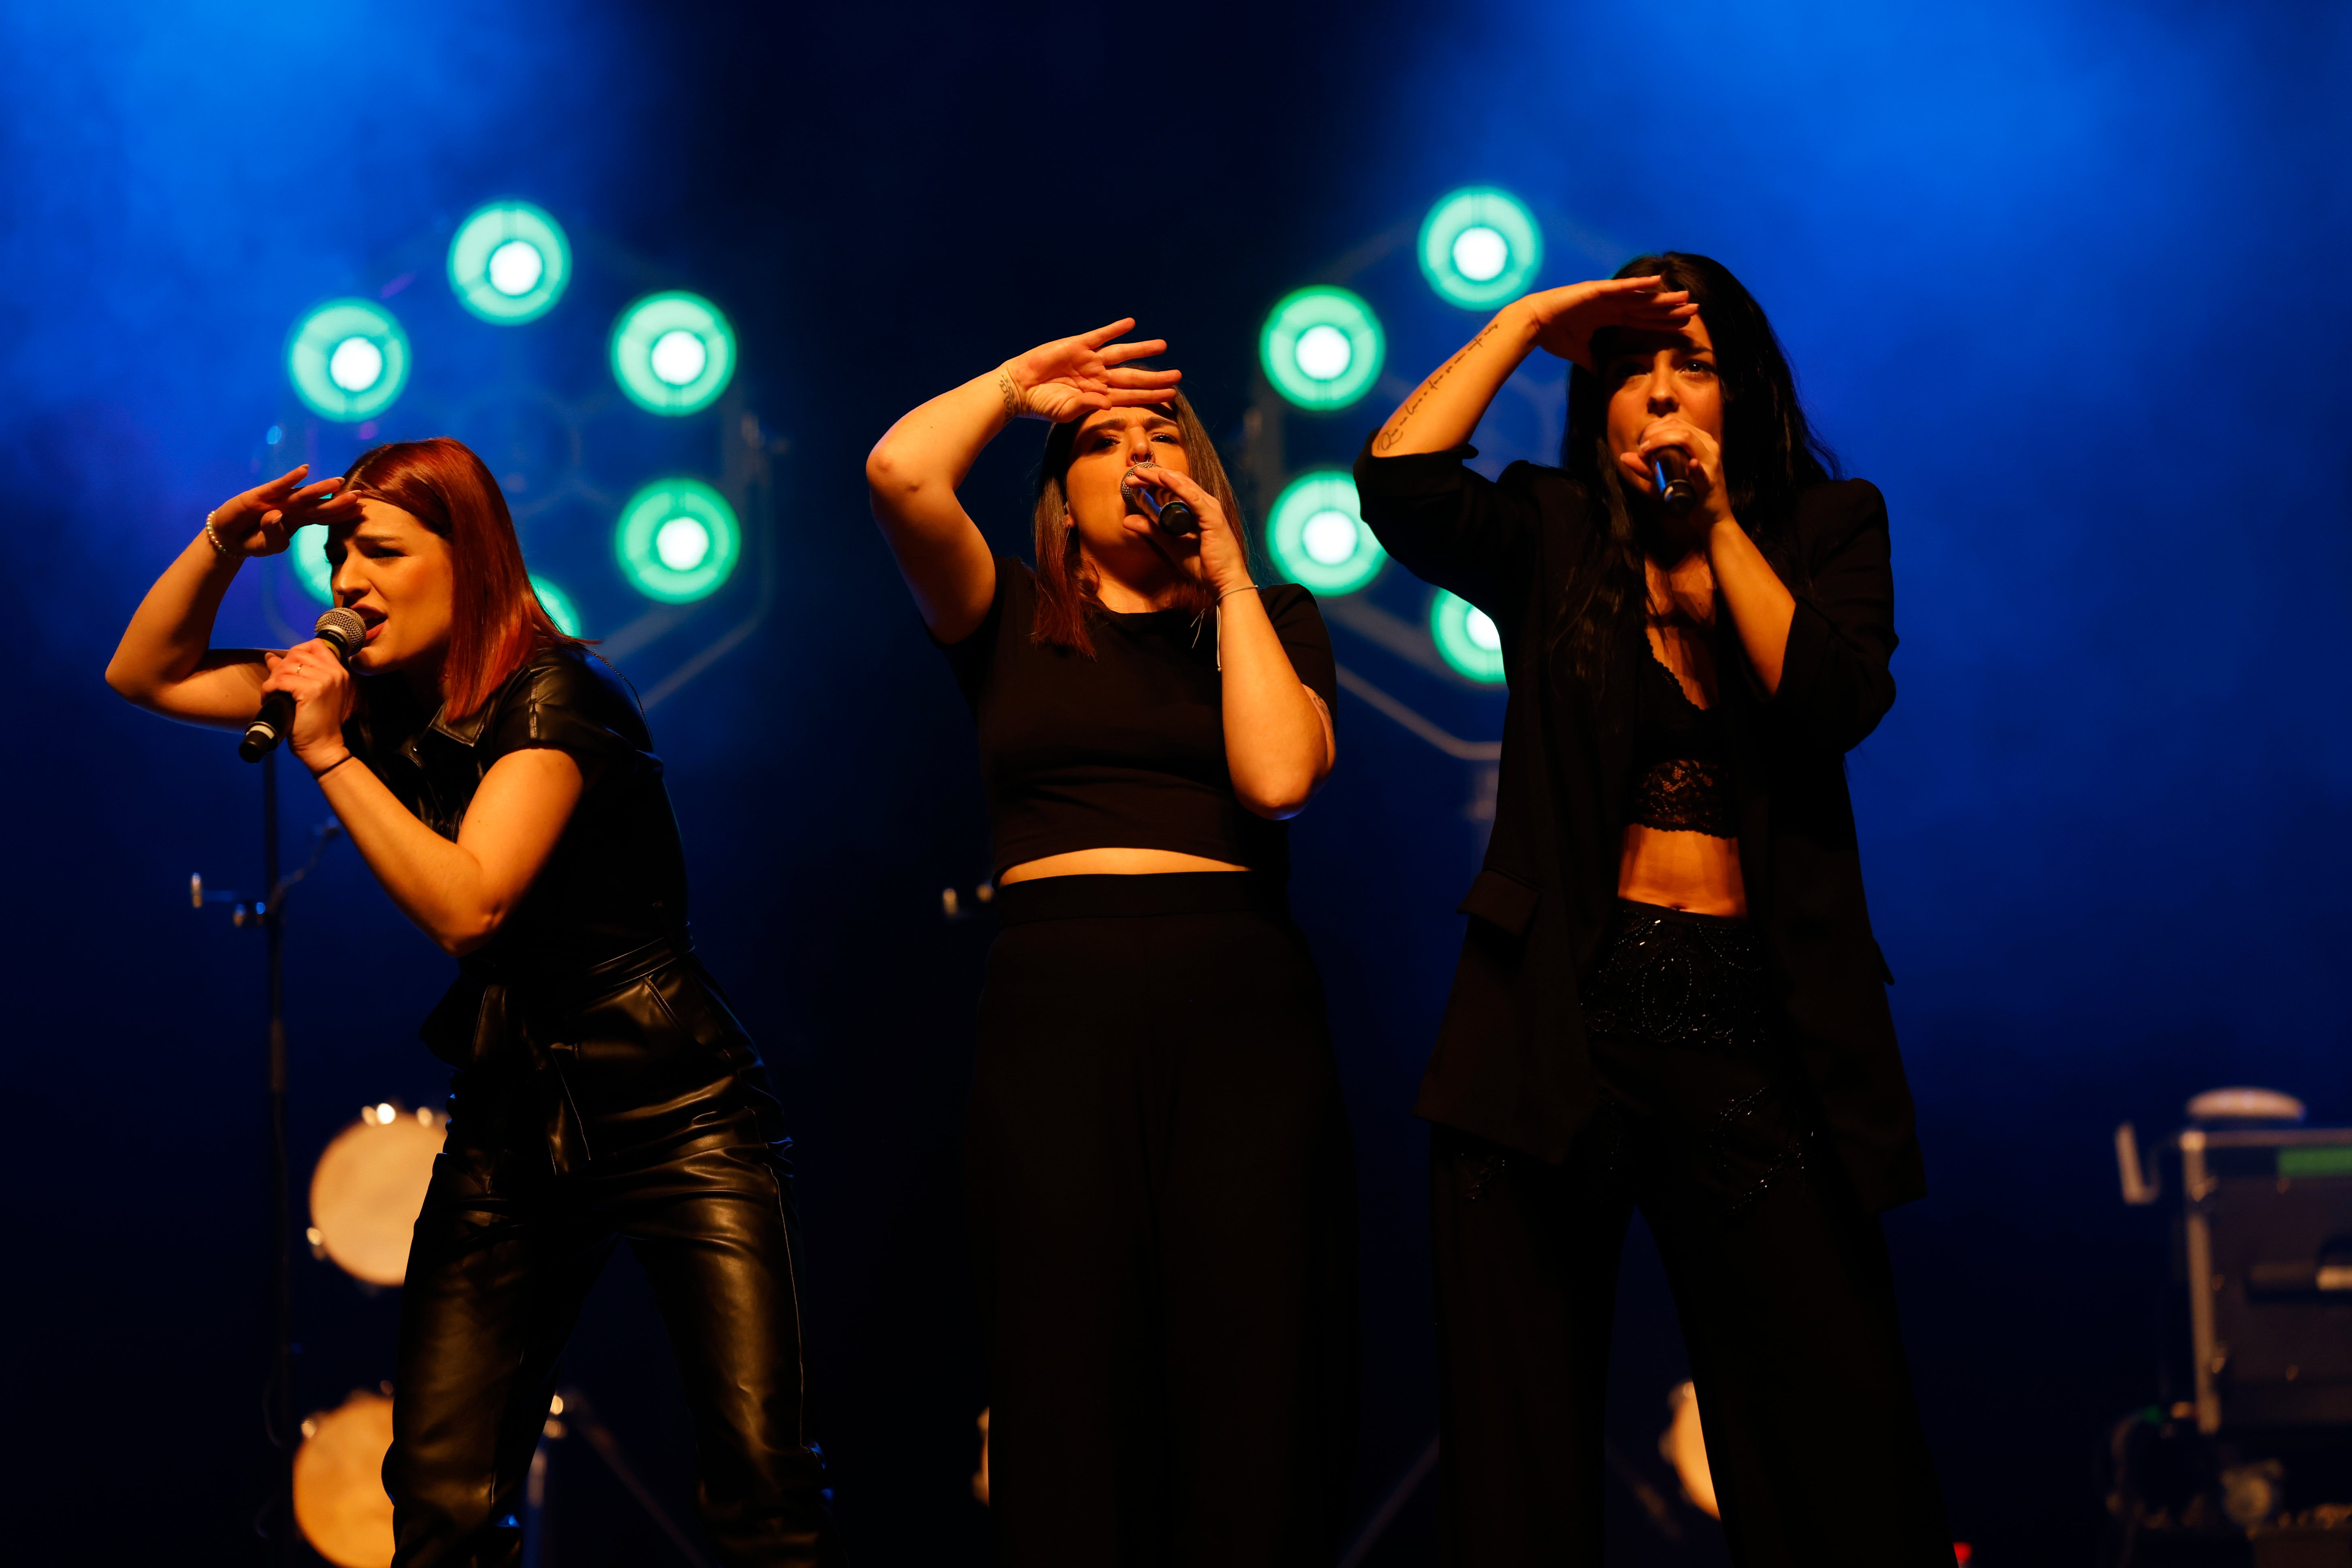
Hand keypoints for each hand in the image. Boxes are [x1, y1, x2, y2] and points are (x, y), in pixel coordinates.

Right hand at [207, 464, 361, 557]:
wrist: (229, 538)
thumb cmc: (254, 541)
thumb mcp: (268, 545)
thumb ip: (275, 534)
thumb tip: (277, 514)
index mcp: (299, 521)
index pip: (325, 517)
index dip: (342, 513)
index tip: (363, 510)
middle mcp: (292, 508)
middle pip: (319, 505)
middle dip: (339, 501)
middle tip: (360, 495)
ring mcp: (277, 500)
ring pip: (303, 495)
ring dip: (320, 488)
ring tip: (338, 482)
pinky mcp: (260, 495)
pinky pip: (278, 486)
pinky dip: (291, 478)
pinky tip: (304, 470)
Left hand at [261, 638, 356, 771]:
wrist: (323, 747)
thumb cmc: (316, 724)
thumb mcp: (309, 694)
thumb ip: (294, 673)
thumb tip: (270, 657)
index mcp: (338, 672)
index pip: (315, 645)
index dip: (296, 652)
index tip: (287, 669)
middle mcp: (335, 673)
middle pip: (297, 653)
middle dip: (280, 667)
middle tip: (275, 685)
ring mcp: (325, 680)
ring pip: (287, 666)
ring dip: (273, 679)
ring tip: (271, 693)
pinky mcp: (311, 690)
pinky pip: (281, 680)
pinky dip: (269, 688)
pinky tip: (269, 697)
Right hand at [1001, 319, 1183, 423]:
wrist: (1019, 388)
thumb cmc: (1041, 404)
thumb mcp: (1065, 411)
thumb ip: (1088, 406)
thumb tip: (1109, 404)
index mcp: (1099, 396)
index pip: (1131, 395)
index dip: (1151, 394)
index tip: (1171, 395)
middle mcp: (1099, 377)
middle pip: (1133, 375)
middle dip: (1155, 376)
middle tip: (1178, 375)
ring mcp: (1090, 360)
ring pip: (1122, 353)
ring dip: (1142, 349)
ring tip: (1163, 346)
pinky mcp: (1077, 345)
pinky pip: (1100, 335)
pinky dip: (1115, 329)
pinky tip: (1130, 324)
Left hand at [1122, 463, 1252, 594]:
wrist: (1224, 582)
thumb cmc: (1204, 565)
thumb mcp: (1171, 544)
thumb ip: (1152, 531)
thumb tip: (1127, 521)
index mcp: (1197, 508)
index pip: (1174, 487)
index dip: (1153, 481)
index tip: (1133, 482)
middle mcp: (1205, 504)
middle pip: (1176, 482)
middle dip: (1152, 476)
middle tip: (1132, 474)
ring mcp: (1210, 509)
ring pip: (1182, 485)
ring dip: (1160, 477)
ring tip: (1140, 473)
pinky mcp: (1212, 517)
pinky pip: (1192, 498)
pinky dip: (1177, 486)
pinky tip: (1163, 478)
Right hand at [1518, 277, 1696, 370]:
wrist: (1532, 325)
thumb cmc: (1552, 336)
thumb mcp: (1579, 353)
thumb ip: (1593, 361)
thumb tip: (1600, 377)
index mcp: (1609, 317)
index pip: (1643, 321)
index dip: (1663, 323)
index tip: (1684, 326)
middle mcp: (1611, 305)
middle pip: (1648, 308)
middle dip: (1671, 310)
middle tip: (1695, 310)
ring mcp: (1605, 296)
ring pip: (1641, 297)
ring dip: (1663, 297)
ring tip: (1685, 297)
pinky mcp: (1596, 291)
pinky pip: (1622, 288)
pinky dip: (1640, 285)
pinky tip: (1658, 282)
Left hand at [1618, 415, 1733, 528]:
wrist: (1710, 517)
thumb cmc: (1687, 494)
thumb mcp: (1665, 479)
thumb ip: (1646, 468)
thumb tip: (1624, 456)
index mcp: (1698, 440)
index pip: (1674, 422)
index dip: (1653, 428)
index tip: (1642, 444)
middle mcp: (1707, 445)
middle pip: (1679, 427)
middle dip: (1655, 434)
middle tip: (1642, 450)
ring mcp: (1711, 460)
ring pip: (1687, 438)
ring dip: (1663, 441)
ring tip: (1648, 452)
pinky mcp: (1712, 480)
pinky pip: (1703, 470)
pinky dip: (1696, 468)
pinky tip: (1691, 464)